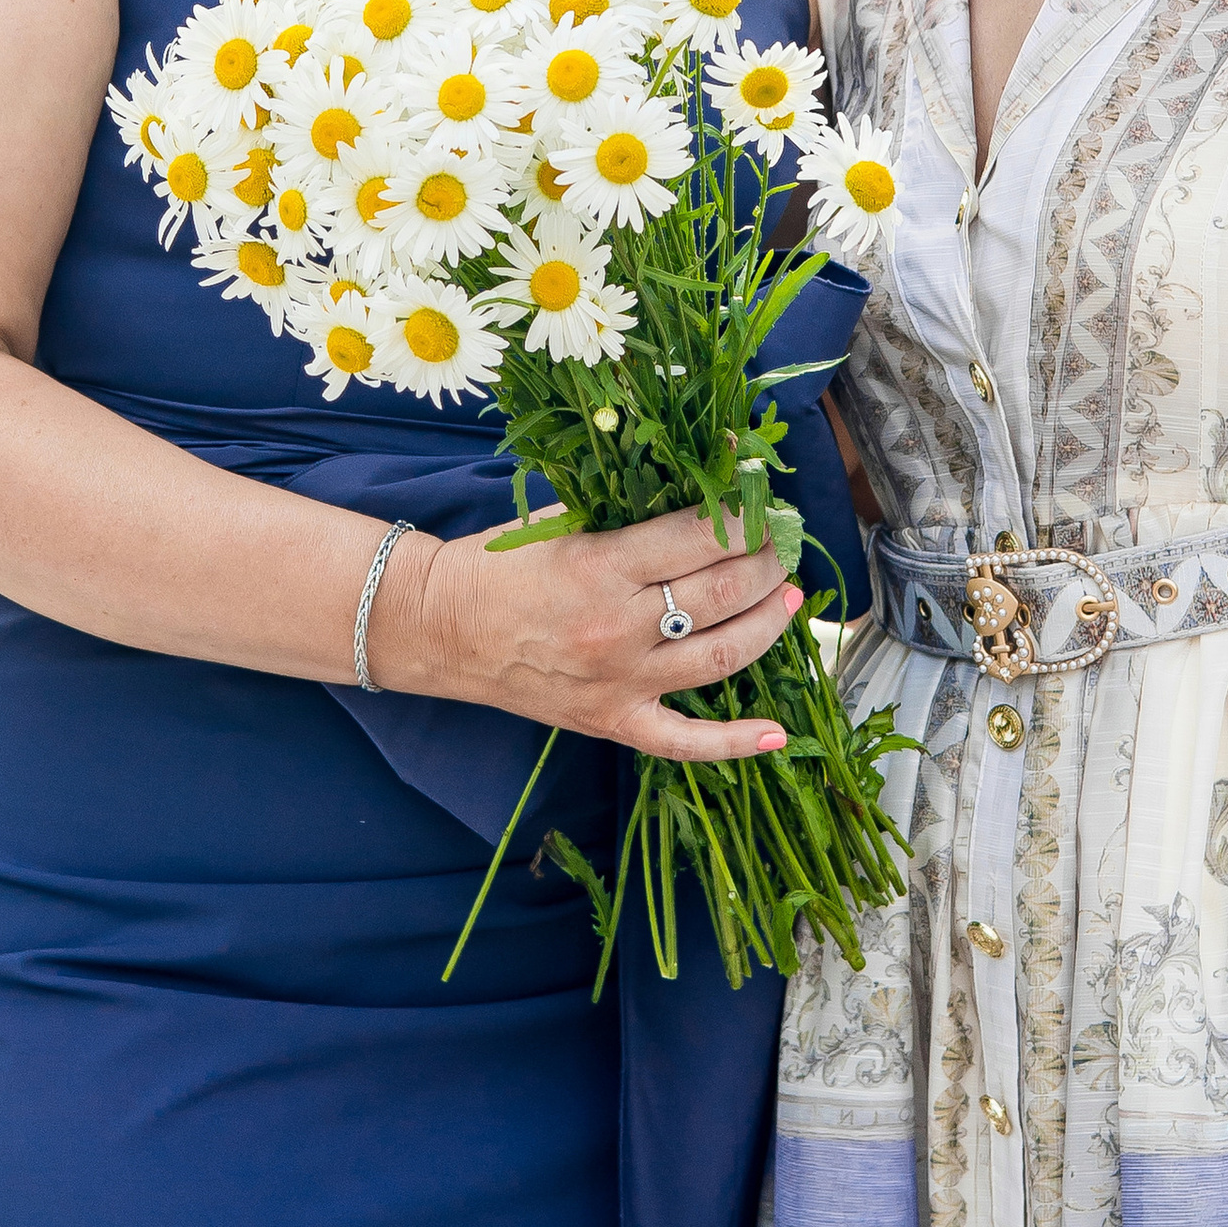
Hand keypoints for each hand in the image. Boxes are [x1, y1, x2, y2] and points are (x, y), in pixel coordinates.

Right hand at [369, 507, 803, 764]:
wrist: (440, 627)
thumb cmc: (497, 566)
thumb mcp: (558, 518)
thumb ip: (626, 506)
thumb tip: (698, 484)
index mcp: (602, 566)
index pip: (700, 537)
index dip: (744, 516)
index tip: (763, 500)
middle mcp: (619, 628)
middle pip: (723, 594)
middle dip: (765, 564)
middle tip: (779, 546)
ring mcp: (620, 681)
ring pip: (723, 657)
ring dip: (768, 624)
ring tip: (787, 599)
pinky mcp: (613, 720)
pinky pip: (685, 741)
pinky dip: (735, 742)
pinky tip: (778, 733)